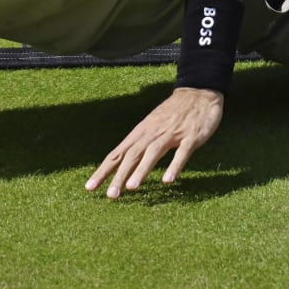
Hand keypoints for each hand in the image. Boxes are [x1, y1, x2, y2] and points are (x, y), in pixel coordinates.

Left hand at [85, 87, 224, 198]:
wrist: (199, 94)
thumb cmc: (172, 114)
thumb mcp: (151, 127)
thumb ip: (139, 145)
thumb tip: (122, 165)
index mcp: (141, 133)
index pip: (117, 154)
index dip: (103, 171)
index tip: (90, 187)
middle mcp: (152, 133)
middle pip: (132, 155)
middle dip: (120, 176)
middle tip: (110, 195)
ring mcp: (171, 134)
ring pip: (153, 153)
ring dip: (142, 170)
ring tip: (132, 187)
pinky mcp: (191, 137)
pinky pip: (181, 153)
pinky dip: (174, 166)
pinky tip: (168, 180)